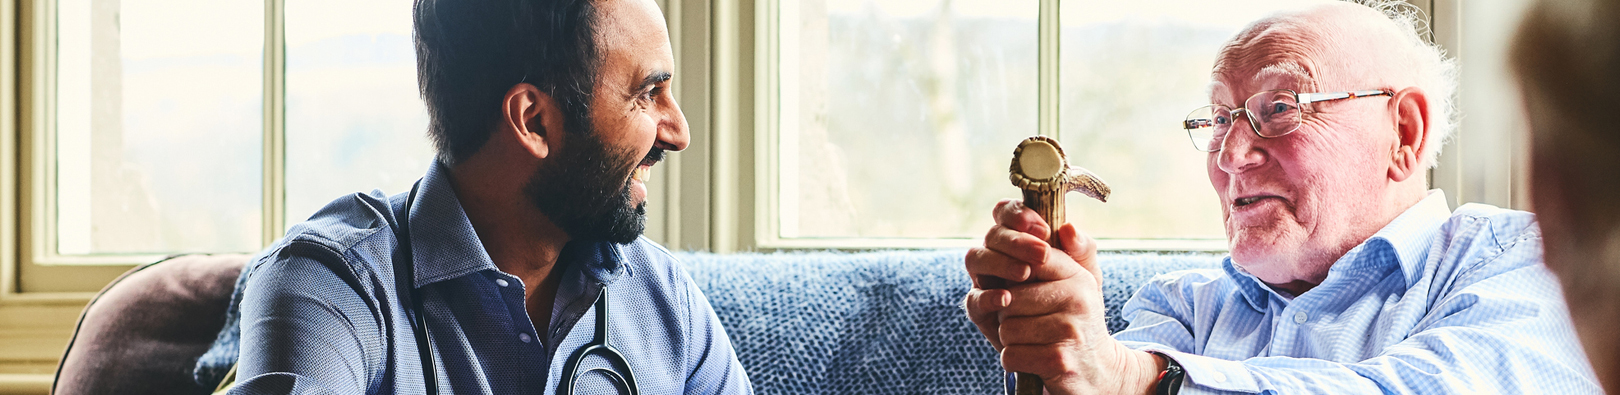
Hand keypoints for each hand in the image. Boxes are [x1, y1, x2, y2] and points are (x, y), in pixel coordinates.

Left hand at [962, 200, 1163, 394]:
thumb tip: (1067, 228)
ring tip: (1033, 339)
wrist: (1098, 371)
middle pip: (1010, 297)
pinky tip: (1033, 358)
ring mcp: (1070, 330)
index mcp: (1077, 275)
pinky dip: (1014, 360)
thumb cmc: (1074, 322)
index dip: (1011, 265)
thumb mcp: (1076, 283)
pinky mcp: (1059, 360)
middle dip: (1008, 312)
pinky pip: (1010, 354)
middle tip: (1026, 319)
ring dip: (1011, 338)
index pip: (1032, 256)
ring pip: (1007, 327)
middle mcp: (1078, 298)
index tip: (1015, 280)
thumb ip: (1069, 251)